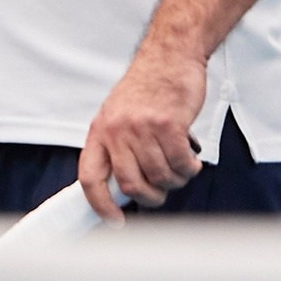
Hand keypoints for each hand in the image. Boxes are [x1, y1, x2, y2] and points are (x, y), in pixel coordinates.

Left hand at [79, 44, 205, 217]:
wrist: (168, 58)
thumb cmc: (146, 91)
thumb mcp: (117, 118)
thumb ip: (117, 149)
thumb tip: (124, 189)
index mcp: (99, 132)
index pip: (89, 177)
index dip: (99, 205)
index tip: (114, 222)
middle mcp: (116, 131)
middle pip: (130, 185)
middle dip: (150, 198)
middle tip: (162, 191)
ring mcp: (141, 128)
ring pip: (160, 177)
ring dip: (175, 180)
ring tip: (180, 166)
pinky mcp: (169, 125)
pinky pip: (182, 164)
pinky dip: (190, 168)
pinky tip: (191, 158)